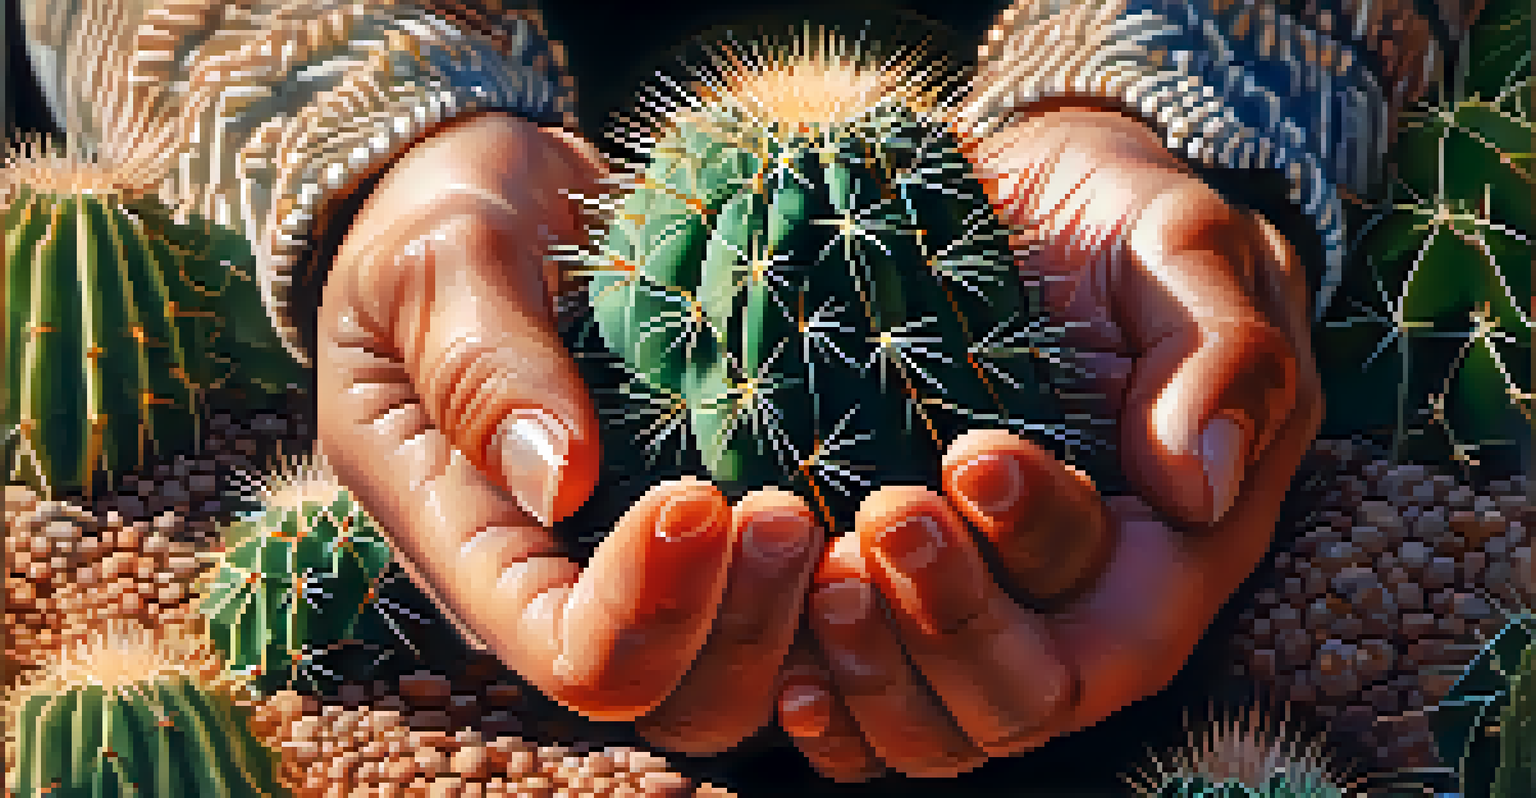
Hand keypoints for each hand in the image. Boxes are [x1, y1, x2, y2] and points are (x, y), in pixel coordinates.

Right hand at [314, 112, 824, 753]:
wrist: (491, 192)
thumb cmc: (440, 218)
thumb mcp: (434, 261)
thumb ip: (480, 363)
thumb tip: (560, 481)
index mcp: (467, 539)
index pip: (566, 651)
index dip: (645, 611)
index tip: (696, 499)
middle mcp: (554, 579)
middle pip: (670, 696)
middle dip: (742, 630)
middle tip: (789, 513)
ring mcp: (635, 560)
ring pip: (740, 673)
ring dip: (803, 619)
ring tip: (844, 516)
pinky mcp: (702, 527)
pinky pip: (781, 601)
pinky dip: (835, 582)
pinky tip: (872, 506)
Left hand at [772, 107, 1324, 780]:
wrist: (1017, 196)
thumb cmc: (1118, 221)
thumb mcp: (1188, 248)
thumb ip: (1224, 354)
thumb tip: (1198, 487)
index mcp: (1172, 543)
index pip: (1119, 616)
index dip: (1041, 554)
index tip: (974, 454)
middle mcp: (1078, 603)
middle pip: (1023, 698)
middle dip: (950, 623)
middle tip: (883, 515)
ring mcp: (982, 610)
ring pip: (938, 729)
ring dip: (872, 672)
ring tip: (819, 573)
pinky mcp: (897, 600)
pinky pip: (864, 710)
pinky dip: (825, 706)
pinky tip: (781, 665)